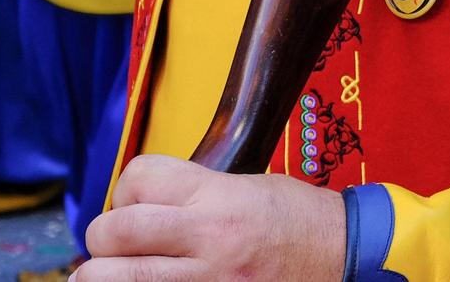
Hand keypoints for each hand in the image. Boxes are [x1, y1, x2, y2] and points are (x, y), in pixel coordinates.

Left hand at [76, 156, 345, 280]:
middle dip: (102, 240)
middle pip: (114, 232)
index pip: (137, 178)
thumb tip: (137, 210)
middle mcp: (207, 237)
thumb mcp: (245, 187)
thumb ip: (192, 195)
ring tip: (108, 274)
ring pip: (116, 277)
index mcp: (216, 196)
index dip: (124, 190)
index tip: (132, 204)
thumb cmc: (298, 222)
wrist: (346, 257)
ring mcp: (209, 281)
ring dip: (102, 276)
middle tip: (113, 247)